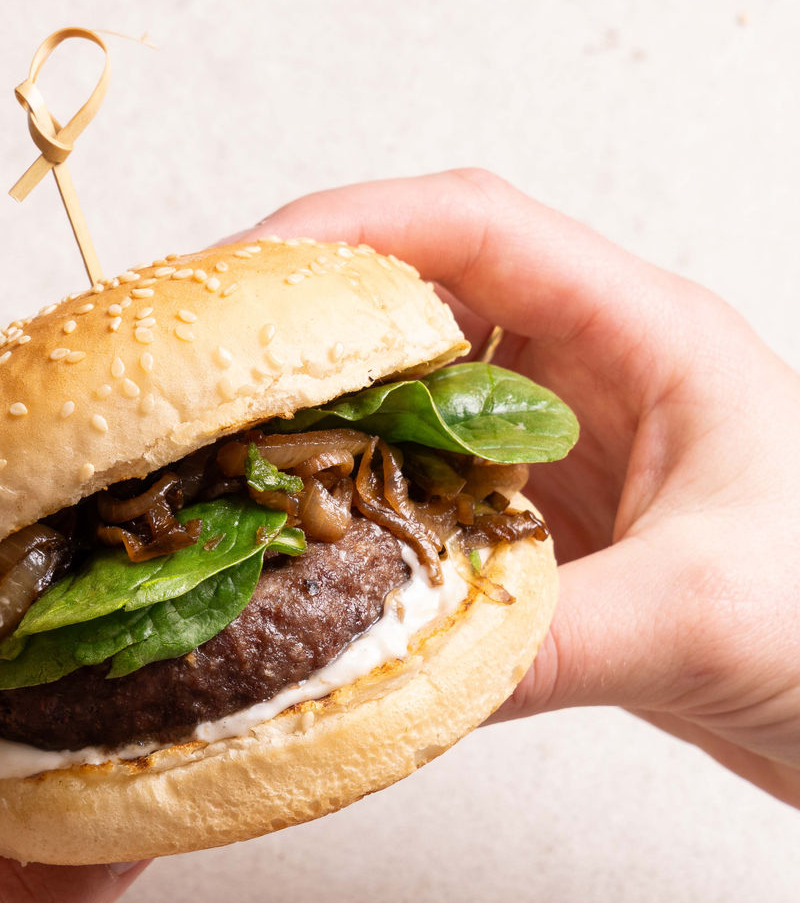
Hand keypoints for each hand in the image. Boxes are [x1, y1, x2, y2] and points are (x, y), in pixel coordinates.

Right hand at [252, 170, 799, 805]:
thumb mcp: (704, 618)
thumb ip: (553, 640)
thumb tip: (397, 674)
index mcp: (648, 338)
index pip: (478, 227)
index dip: (350, 228)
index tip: (246, 271)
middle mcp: (590, 371)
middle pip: (418, 291)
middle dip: (301, 312)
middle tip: (197, 358)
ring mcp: (554, 442)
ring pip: (404, 388)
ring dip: (315, 408)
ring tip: (220, 441)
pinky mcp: (531, 511)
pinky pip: (414, 476)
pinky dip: (350, 492)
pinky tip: (299, 528)